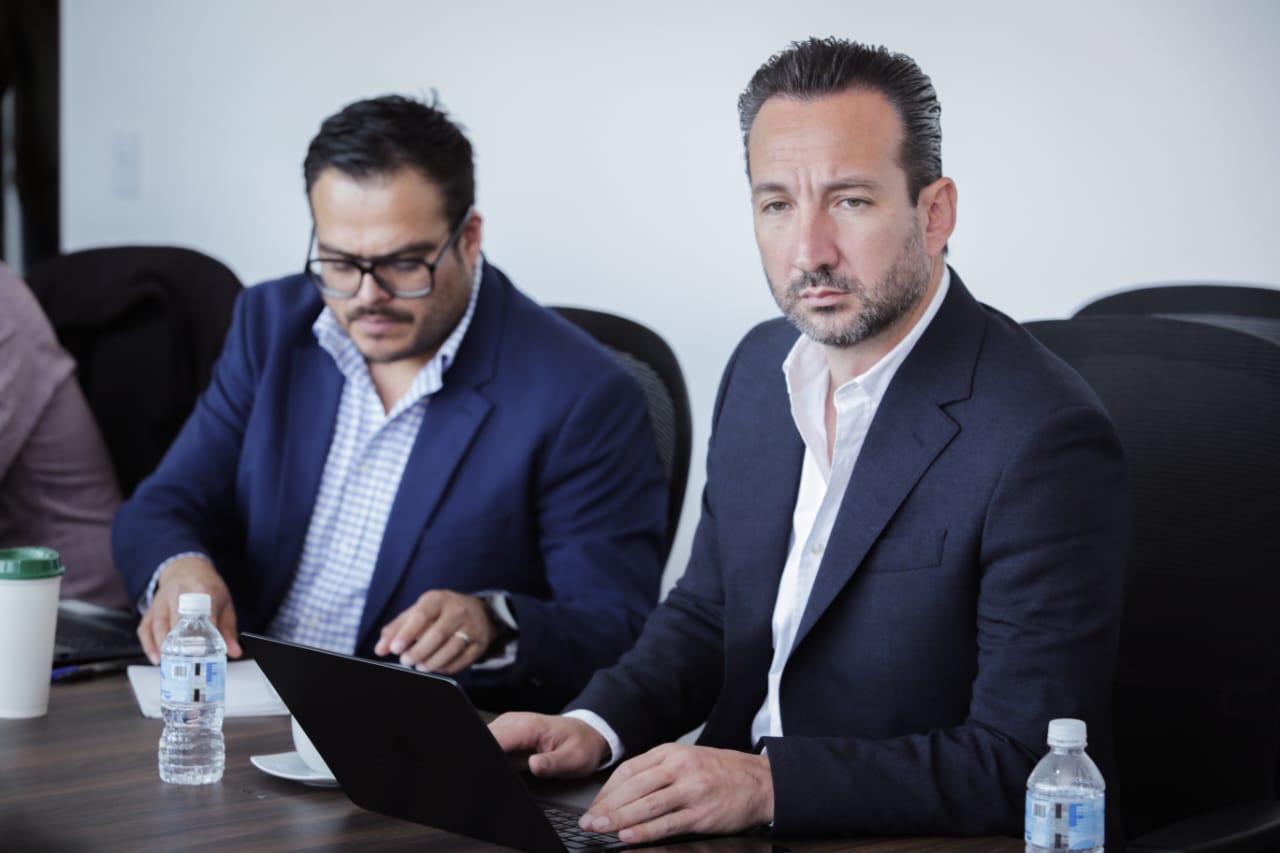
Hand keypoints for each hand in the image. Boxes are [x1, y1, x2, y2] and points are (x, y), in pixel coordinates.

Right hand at [138, 556, 240, 663]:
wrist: (186, 568)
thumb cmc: (206, 586)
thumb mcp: (224, 602)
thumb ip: (228, 629)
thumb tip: (234, 651)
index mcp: (202, 590)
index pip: (204, 614)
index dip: (204, 634)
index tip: (206, 650)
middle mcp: (179, 593)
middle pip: (178, 621)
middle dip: (181, 643)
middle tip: (188, 662)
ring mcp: (162, 601)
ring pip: (159, 625)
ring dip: (163, 646)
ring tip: (170, 663)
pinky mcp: (151, 608)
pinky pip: (145, 628)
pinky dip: (148, 644)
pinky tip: (155, 657)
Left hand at [374, 589, 494, 673]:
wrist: (479, 612)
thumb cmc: (441, 613)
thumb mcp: (419, 612)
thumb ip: (397, 629)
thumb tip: (380, 649)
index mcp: (438, 599)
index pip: (422, 615)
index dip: (407, 633)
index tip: (395, 648)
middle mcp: (457, 611)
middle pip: (437, 634)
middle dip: (418, 651)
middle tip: (406, 661)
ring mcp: (471, 627)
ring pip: (452, 648)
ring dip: (432, 662)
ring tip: (420, 666)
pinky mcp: (480, 643)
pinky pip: (464, 659)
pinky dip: (448, 667)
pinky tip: (438, 667)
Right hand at [488, 712, 608, 777]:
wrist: (586, 733)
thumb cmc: (581, 744)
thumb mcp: (574, 759)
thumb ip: (553, 763)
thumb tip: (533, 766)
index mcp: (528, 726)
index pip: (495, 739)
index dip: (485, 756)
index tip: (485, 772)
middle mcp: (514, 722)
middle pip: (483, 740)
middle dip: (482, 759)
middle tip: (491, 777)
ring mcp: (508, 727)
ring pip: (483, 742)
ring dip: (485, 758)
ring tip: (499, 772)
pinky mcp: (507, 735)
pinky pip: (490, 745)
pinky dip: (490, 758)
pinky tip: (501, 768)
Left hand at [580, 744, 773, 843]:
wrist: (762, 781)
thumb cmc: (723, 772)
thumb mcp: (689, 759)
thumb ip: (659, 770)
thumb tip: (624, 791)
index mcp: (672, 752)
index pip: (630, 770)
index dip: (607, 790)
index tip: (594, 806)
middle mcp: (680, 767)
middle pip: (633, 787)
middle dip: (606, 806)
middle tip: (588, 821)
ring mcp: (692, 789)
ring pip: (646, 805)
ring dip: (618, 819)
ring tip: (600, 829)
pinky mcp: (702, 812)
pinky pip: (667, 823)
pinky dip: (645, 831)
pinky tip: (628, 837)